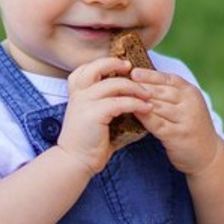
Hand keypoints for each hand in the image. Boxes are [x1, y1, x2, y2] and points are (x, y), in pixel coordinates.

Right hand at [56, 56, 150, 174]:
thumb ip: (107, 104)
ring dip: (134, 88)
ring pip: (113, 84)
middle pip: (96, 67)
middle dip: (116, 64)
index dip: (104, 63)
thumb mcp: (94, 116)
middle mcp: (78, 94)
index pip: (85, 69)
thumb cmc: (89, 142)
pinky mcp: (94, 114)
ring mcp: (84, 102)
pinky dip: (136, 104)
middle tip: (133, 69)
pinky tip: (146, 109)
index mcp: (76, 93)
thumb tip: (132, 97)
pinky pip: (120, 102)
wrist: (75, 161)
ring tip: (148, 95)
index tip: (122, 66)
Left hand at [128, 66, 219, 174]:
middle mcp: (190, 103)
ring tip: (121, 97)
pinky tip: (132, 113)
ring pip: (157, 106)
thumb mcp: (186, 105)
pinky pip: (156, 123)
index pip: (168, 79)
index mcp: (191, 92)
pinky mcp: (177, 135)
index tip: (133, 72)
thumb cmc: (189, 126)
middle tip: (121, 83)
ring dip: (138, 101)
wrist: (208, 154)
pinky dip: (143, 117)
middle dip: (140, 87)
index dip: (150, 75)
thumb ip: (169, 93)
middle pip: (161, 91)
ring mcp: (185, 119)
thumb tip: (141, 79)